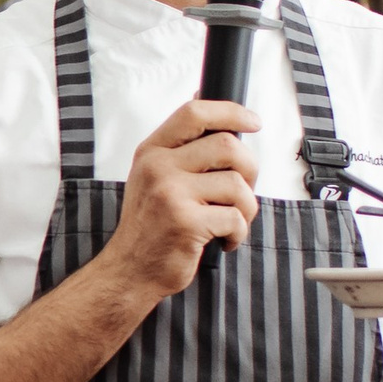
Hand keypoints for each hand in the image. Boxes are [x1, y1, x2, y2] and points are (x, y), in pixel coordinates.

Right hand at [92, 100, 261, 300]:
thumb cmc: (150, 225)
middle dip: (249, 169)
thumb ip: (181, 149)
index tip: (252, 122)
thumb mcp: (153, 177)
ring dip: (246, 207)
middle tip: (242, 191)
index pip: (194, 113)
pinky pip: (236, 218)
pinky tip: (224, 240)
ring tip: (231, 221)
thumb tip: (217, 114)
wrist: (130, 269)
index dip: (231, 112)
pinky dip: (239, 233)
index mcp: (152, 152)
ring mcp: (170, 194)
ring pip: (237, 185)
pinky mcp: (186, 223)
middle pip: (227, 146)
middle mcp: (158, 167)